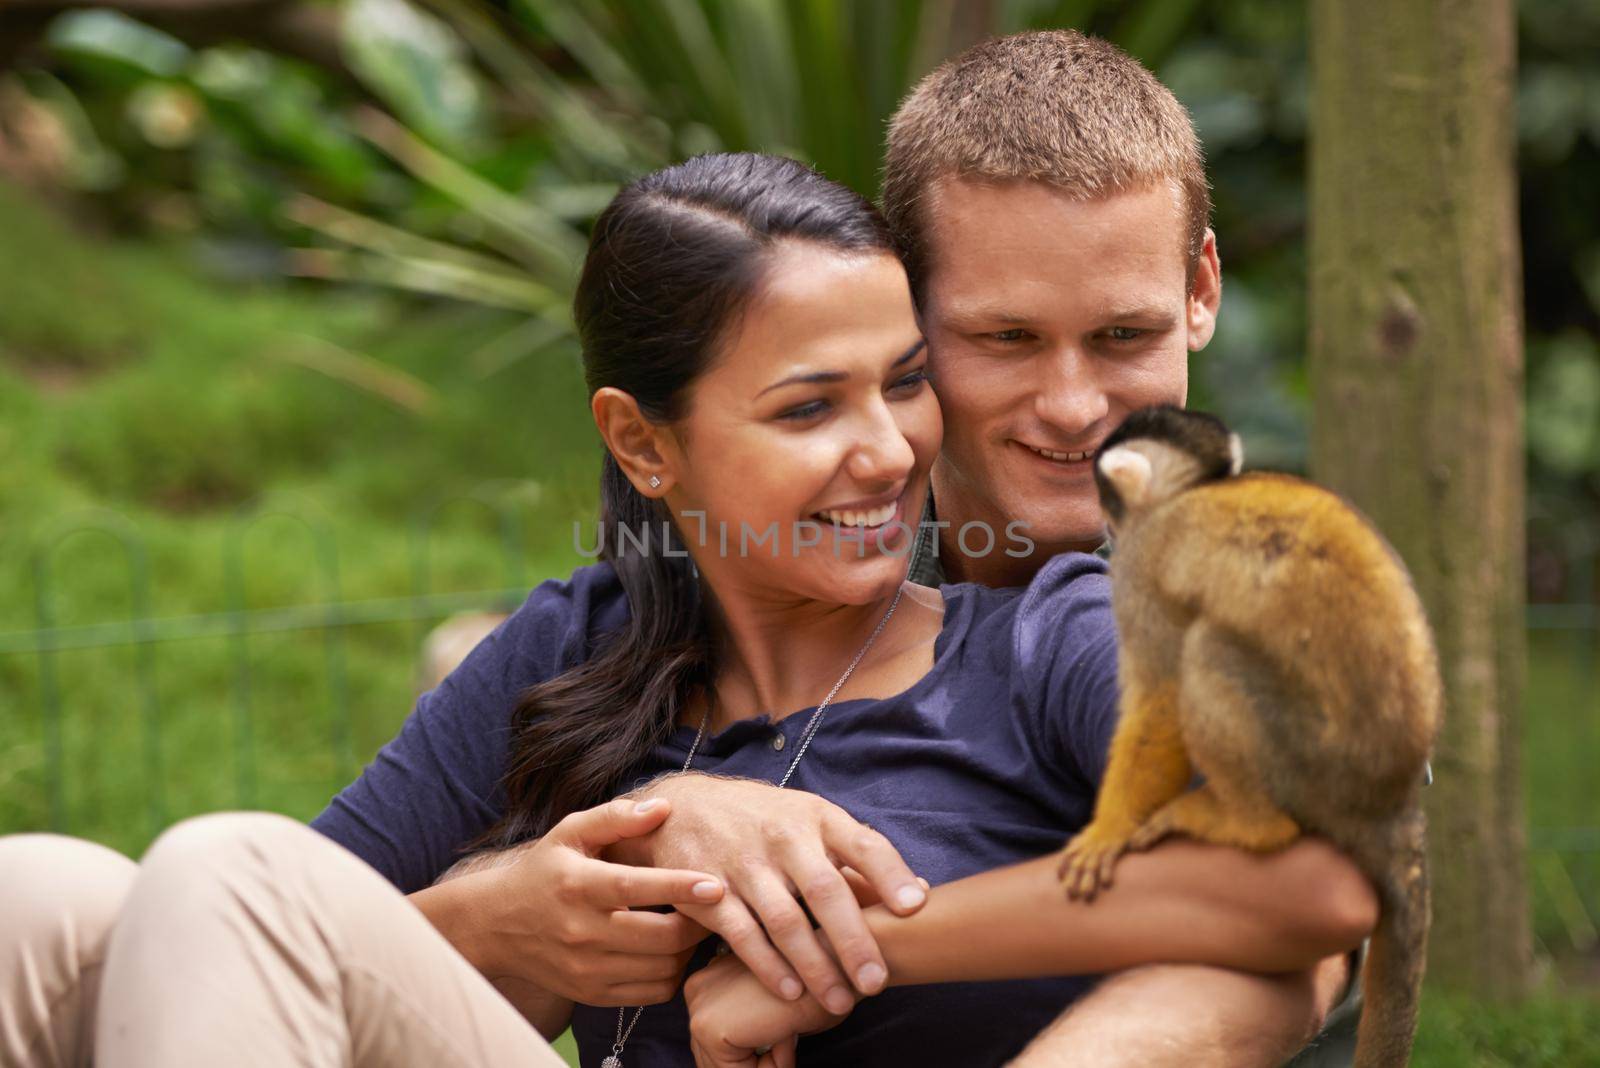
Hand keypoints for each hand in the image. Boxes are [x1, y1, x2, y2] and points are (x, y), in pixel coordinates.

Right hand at [457, 796, 723, 1004]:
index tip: (716, 884)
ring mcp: (586, 969)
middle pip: (659, 937)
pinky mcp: (592, 994)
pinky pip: (651, 993)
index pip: (634, 888)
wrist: (497, 925)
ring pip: (662, 969)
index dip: (679, 887)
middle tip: (713, 905)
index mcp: (578, 885)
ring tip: (692, 924)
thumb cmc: (544, 870)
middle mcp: (581, 931)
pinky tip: (670, 950)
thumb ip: (616, 817)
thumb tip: (663, 808)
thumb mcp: (571, 832)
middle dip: (698, 923)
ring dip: (688, 949)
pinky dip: (672, 973)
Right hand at [611, 774, 926, 1011]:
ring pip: (784, 920)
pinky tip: (791, 992)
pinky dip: (767, 966)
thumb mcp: (810, 823)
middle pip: (824, 889)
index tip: (915, 906)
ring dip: (814, 965)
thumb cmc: (766, 820)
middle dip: (853, 939)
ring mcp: (744, 863)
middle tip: (876, 982)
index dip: (889, 874)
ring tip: (840, 1001)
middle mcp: (783, 837)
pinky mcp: (709, 889)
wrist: (687, 807)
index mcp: (817, 817)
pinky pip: (742, 934)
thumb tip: (915, 894)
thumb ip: (854, 860)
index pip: (862, 843)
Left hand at [686, 952, 848, 1067]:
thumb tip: (753, 1053)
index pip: (719, 1045)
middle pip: (715, 1058)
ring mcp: (699, 1008)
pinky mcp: (710, 1028)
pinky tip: (783, 1036)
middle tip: (787, 1034)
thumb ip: (751, 1027)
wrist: (837, 967)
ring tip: (786, 1033)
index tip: (782, 1024)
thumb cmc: (820, 986)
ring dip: (765, 1063)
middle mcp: (696, 989)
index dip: (758, 1050)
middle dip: (757, 1059)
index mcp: (710, 980)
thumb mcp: (772, 1007)